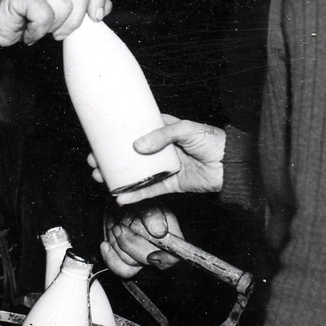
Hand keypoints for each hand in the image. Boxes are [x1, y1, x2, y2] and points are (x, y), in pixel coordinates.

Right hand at [0, 0, 112, 49]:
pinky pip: (45, 17)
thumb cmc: (25, 20)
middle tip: (58, 31)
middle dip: (75, 20)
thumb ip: (83, 7)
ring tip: (40, 29)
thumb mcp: (60, 14)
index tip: (96, 18)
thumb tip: (107, 6)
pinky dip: (38, 32)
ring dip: (53, 28)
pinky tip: (29, 32)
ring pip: (65, 7)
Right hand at [88, 114, 225, 204]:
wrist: (232, 165)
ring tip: (99, 178)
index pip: (135, 130)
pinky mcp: (171, 184)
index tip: (98, 139)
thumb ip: (163, 135)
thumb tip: (138, 145)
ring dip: (117, 177)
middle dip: (109, 158)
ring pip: (135, 173)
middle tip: (93, 162)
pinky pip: (149, 190)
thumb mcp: (187, 129)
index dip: (117, 134)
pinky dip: (134, 194)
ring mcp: (164, 167)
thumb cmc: (213, 141)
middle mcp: (161, 149)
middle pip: (130, 154)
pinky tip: (119, 196)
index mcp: (163, 130)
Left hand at [100, 203, 182, 277]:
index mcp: (171, 237)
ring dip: (118, 244)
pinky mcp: (129, 261)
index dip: (164, 259)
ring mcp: (143, 257)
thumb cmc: (138, 203)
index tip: (152, 256)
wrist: (121, 206)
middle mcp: (159, 250)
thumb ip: (153, 215)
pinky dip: (111, 257)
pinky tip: (105, 246)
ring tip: (115, 228)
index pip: (173, 256)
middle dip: (130, 243)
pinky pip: (121, 268)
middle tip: (119, 228)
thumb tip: (159, 231)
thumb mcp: (147, 202)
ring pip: (131, 263)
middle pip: (147, 259)